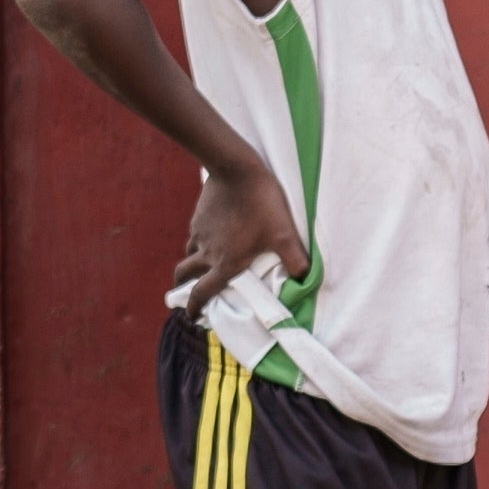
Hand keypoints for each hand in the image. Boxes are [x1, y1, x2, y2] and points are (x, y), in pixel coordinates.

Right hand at [177, 166, 307, 314]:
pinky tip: (213, 237)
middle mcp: (207, 252)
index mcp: (224, 263)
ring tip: (202, 267)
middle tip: (185, 294)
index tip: (191, 318)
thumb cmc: (262, 204)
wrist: (236, 170)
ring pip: (190, 254)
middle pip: (184, 274)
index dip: (194, 308)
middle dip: (183, 288)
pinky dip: (199, 243)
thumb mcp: (284, 234)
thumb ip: (295, 259)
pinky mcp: (199, 217)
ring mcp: (199, 233)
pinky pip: (195, 235)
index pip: (202, 293)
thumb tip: (305, 279)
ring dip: (192, 264)